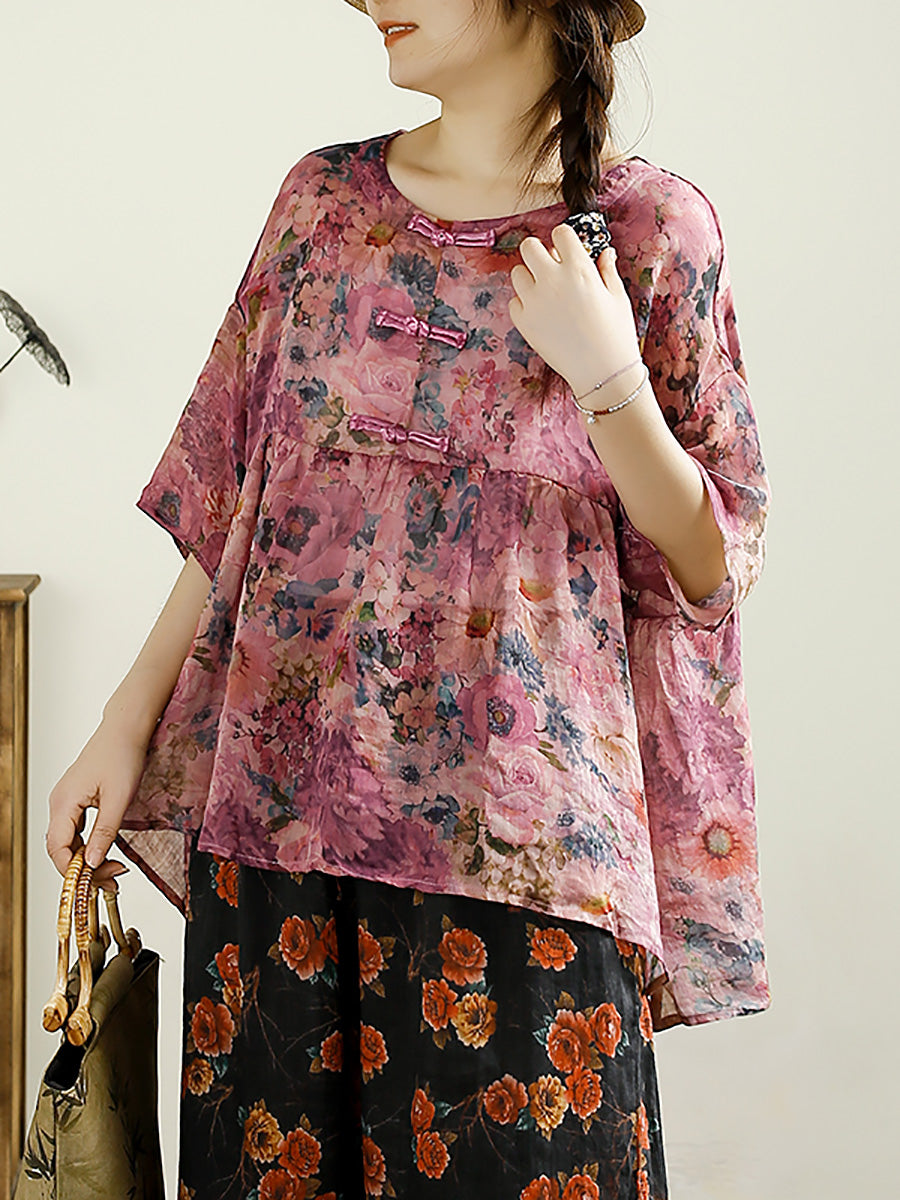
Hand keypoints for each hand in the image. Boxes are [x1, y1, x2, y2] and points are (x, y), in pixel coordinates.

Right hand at [45, 719, 149, 892]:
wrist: (125, 729)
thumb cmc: (122, 755)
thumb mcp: (119, 798)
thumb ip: (106, 832)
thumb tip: (94, 863)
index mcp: (64, 802)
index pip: (57, 848)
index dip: (73, 870)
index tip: (96, 883)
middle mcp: (59, 803)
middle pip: (62, 848)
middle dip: (84, 869)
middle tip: (112, 881)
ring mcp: (66, 801)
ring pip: (69, 841)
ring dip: (88, 859)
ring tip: (114, 872)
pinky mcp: (76, 799)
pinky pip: (76, 830)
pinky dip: (90, 845)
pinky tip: (107, 853)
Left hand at [507, 223, 641, 389]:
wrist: (602, 372)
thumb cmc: (615, 334)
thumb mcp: (617, 297)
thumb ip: (606, 270)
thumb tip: (605, 252)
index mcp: (579, 268)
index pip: (560, 233)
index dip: (564, 240)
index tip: (567, 251)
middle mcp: (552, 280)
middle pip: (529, 246)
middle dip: (539, 252)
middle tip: (551, 267)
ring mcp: (534, 301)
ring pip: (517, 272)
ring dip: (529, 277)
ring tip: (546, 292)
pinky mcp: (523, 322)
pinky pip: (514, 301)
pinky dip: (524, 304)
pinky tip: (542, 313)